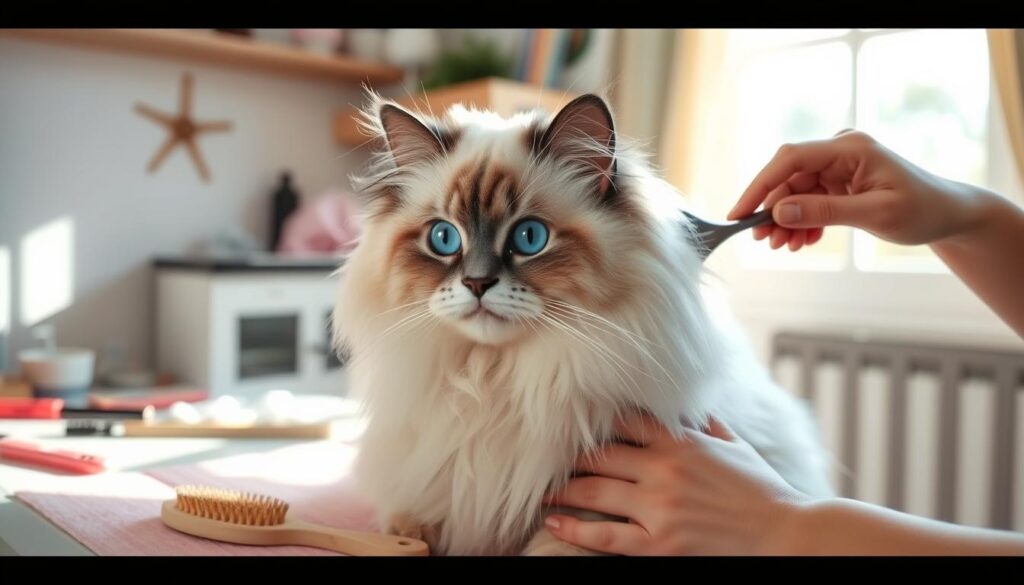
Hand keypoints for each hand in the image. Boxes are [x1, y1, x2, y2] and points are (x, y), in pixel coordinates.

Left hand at [542, 412, 811, 554]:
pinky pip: (604, 534)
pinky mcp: (659, 543)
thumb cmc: (763, 491)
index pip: (626, 421)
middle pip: (600, 454)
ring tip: (544, 492)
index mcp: (683, 441)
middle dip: (570, 457)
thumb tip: (688, 408)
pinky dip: (574, 527)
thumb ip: (706, 426)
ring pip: (594, 490)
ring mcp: (659, 507)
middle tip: (548, 460)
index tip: (573, 422)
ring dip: (562, 490)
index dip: (597, 422)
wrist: (787, 536)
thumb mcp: (736, 446)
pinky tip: (554, 522)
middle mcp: (665, 469)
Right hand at [728, 130, 991, 250]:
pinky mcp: (837, 181)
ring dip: (785, 220)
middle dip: (772, 211)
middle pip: (788, 178)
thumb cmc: (921, 210)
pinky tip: (802, 241)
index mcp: (850, 148)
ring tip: (784, 247)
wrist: (947, 215)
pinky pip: (807, 200)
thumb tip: (778, 211)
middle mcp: (839, 151)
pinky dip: (801, 222)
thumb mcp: (874, 214)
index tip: (739, 214)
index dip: (760, 185)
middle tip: (763, 241)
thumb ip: (824, 211)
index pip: (790, 159)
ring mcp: (838, 166)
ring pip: (794, 192)